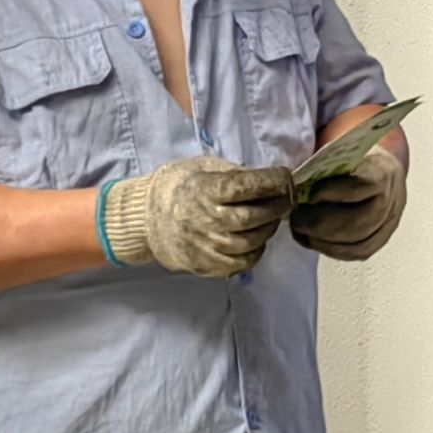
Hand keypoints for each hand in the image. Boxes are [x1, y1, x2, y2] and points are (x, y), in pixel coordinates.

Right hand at [103, 156, 295, 276]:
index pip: (246, 186)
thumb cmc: (178, 187)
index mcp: (204, 190)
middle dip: (277, 206)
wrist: (146, 219)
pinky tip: (258, 239)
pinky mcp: (207, 264)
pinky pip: (242, 263)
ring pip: (251, 241)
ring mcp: (206, 245)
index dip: (272, 181)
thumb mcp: (202, 167)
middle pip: (253, 217)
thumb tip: (266, 179)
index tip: (285, 176)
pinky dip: (257, 251)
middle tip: (286, 198)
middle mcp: (206, 219)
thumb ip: (232, 172)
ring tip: (272, 217)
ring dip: (269, 228)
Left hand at [293, 140, 408, 262]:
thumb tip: (296, 186)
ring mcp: (389, 224)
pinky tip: (312, 241)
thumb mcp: (344, 154)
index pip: (362, 185)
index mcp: (383, 171)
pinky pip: (356, 253)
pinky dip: (330, 250)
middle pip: (358, 222)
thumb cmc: (356, 161)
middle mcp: (391, 200)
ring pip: (356, 242)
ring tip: (300, 231)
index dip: (332, 192)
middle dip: (320, 223)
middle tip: (296, 218)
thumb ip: (326, 167)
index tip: (309, 193)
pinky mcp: (380, 241)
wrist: (383, 172)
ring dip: (322, 240)